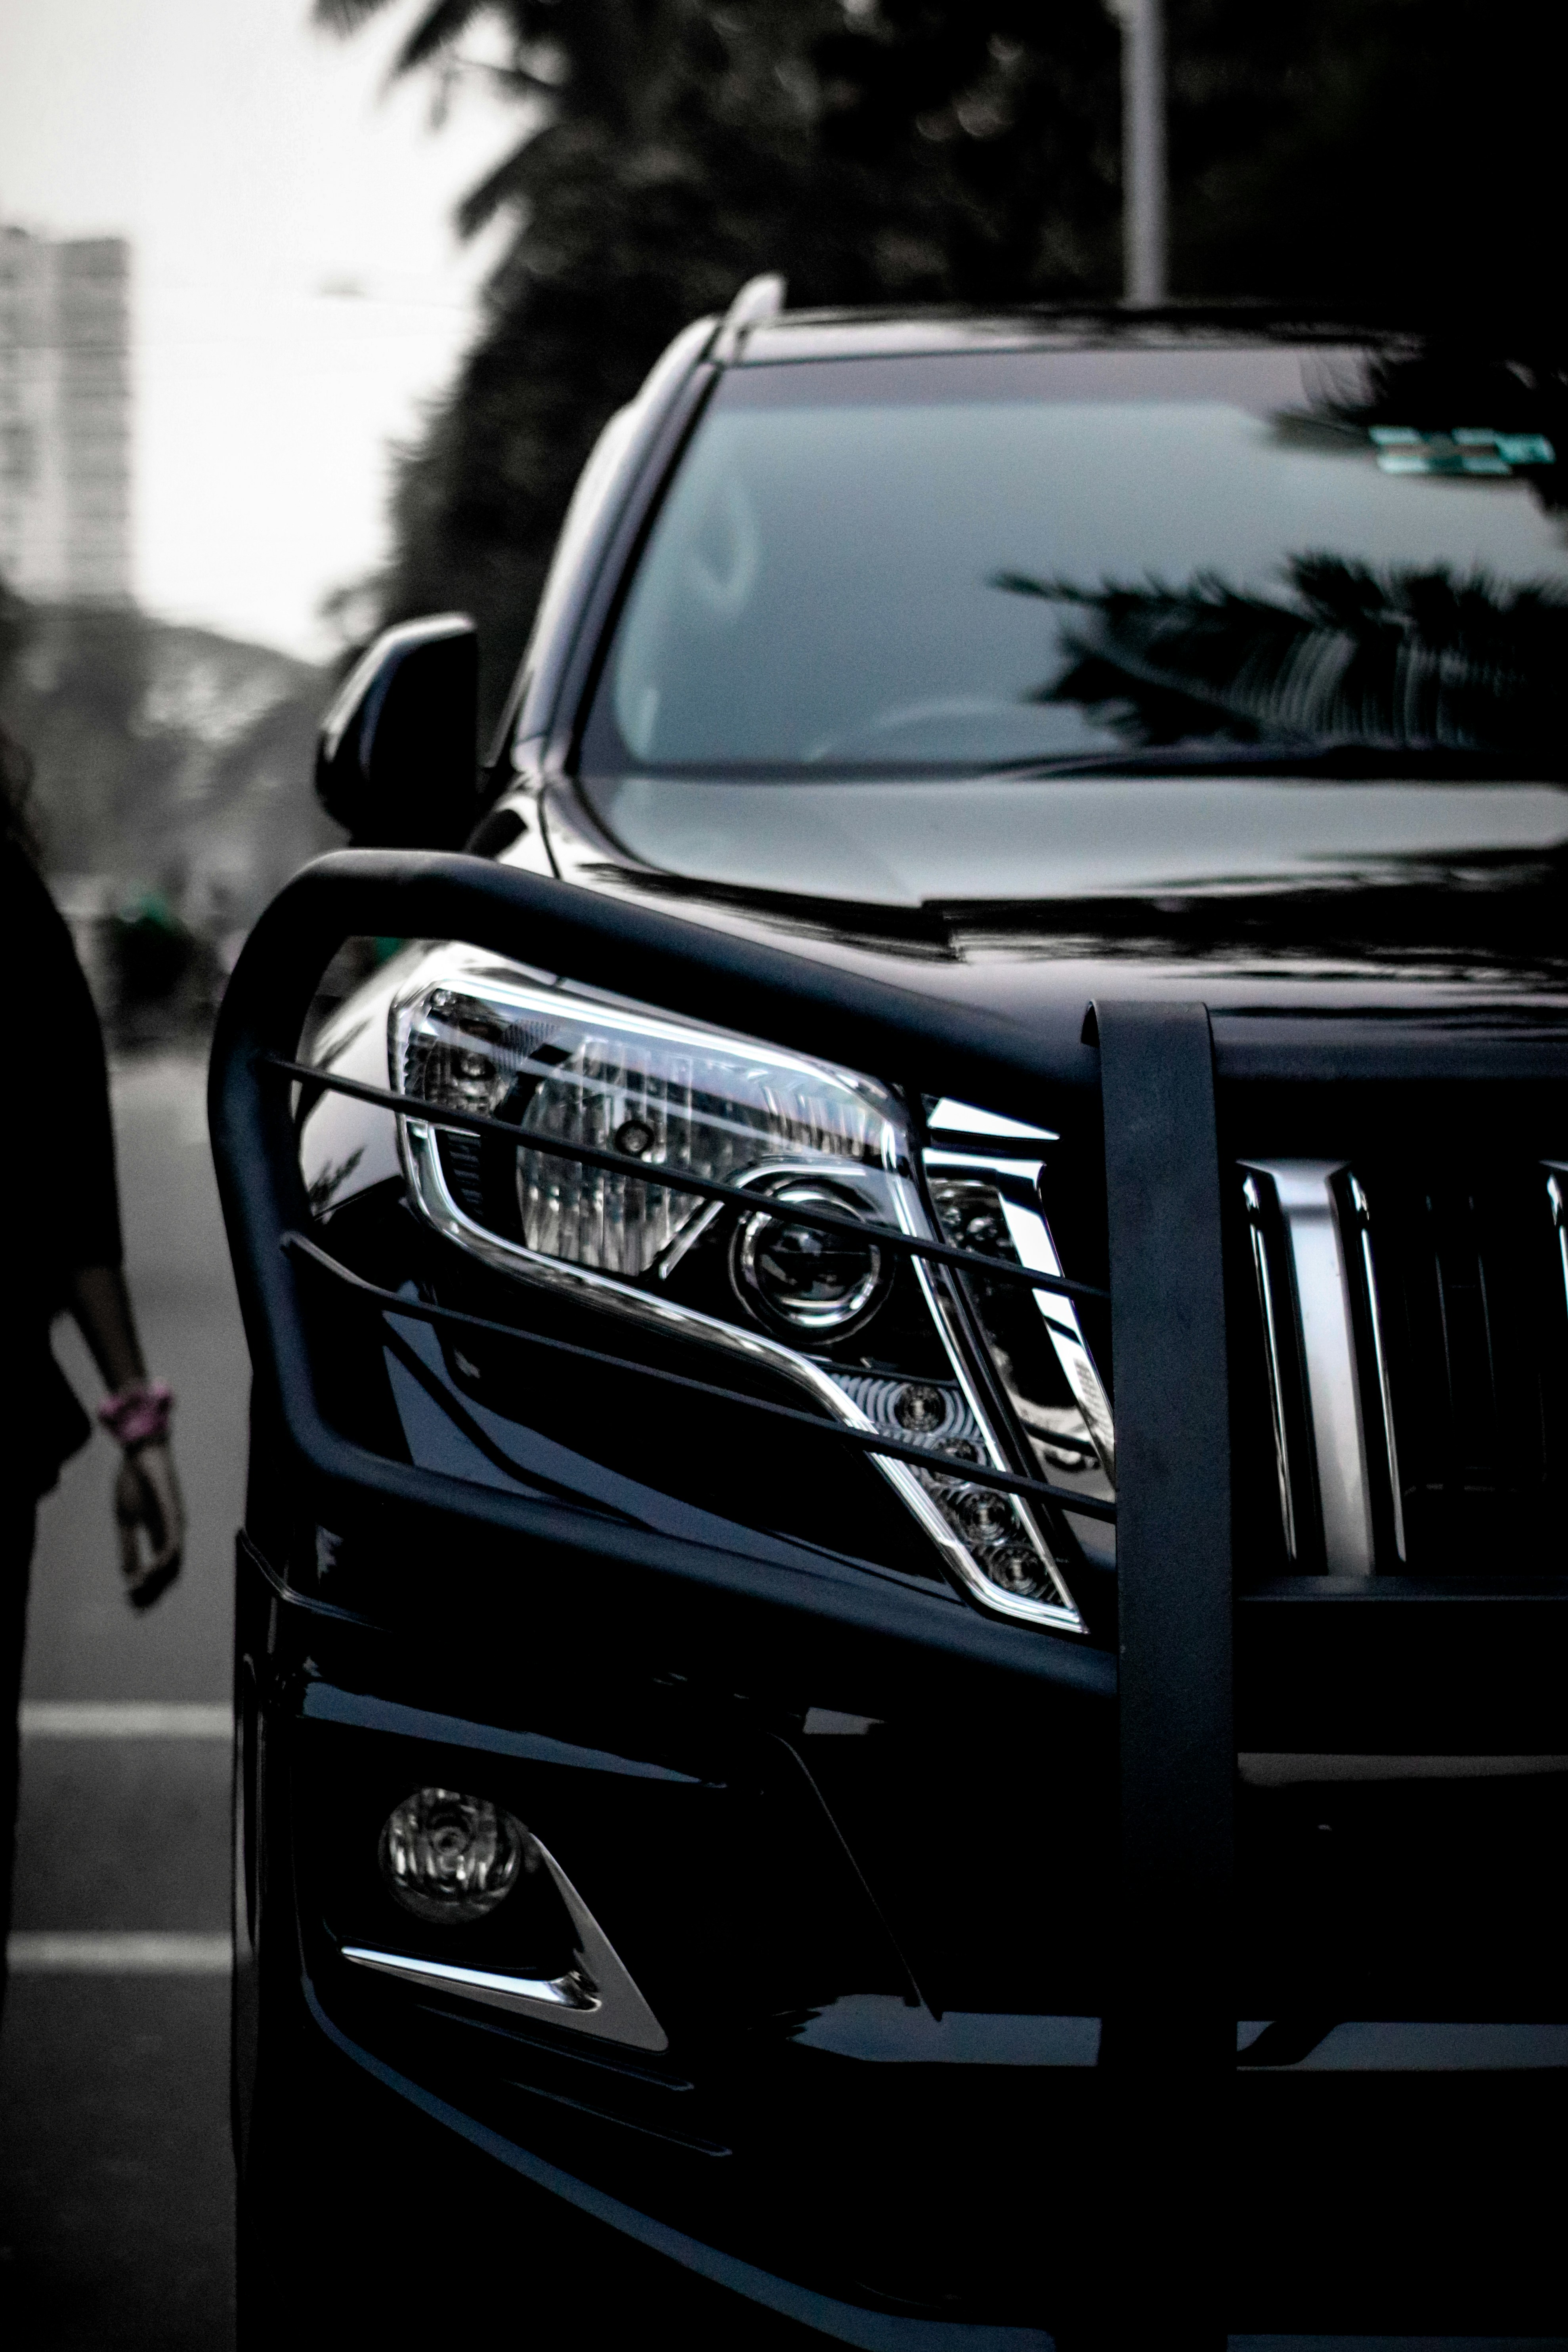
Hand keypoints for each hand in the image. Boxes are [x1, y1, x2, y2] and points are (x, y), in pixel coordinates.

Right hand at [115, 1440, 184, 1609]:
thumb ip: (128, 1546)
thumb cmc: (133, 1483)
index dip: (147, 1586)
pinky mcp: (174, 1513)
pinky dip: (164, 1558)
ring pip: (174, 1560)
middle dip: (154, 1589)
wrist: (139, 1454)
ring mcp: (176, 1522)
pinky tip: (152, 1568)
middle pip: (170, 1570)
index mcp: (160, 1533)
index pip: (159, 1567)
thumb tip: (128, 1573)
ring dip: (158, 1579)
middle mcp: (173, 1531)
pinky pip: (173, 1540)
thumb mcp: (125, 1520)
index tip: (131, 1599)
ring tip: (141, 1590)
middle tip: (137, 1604)